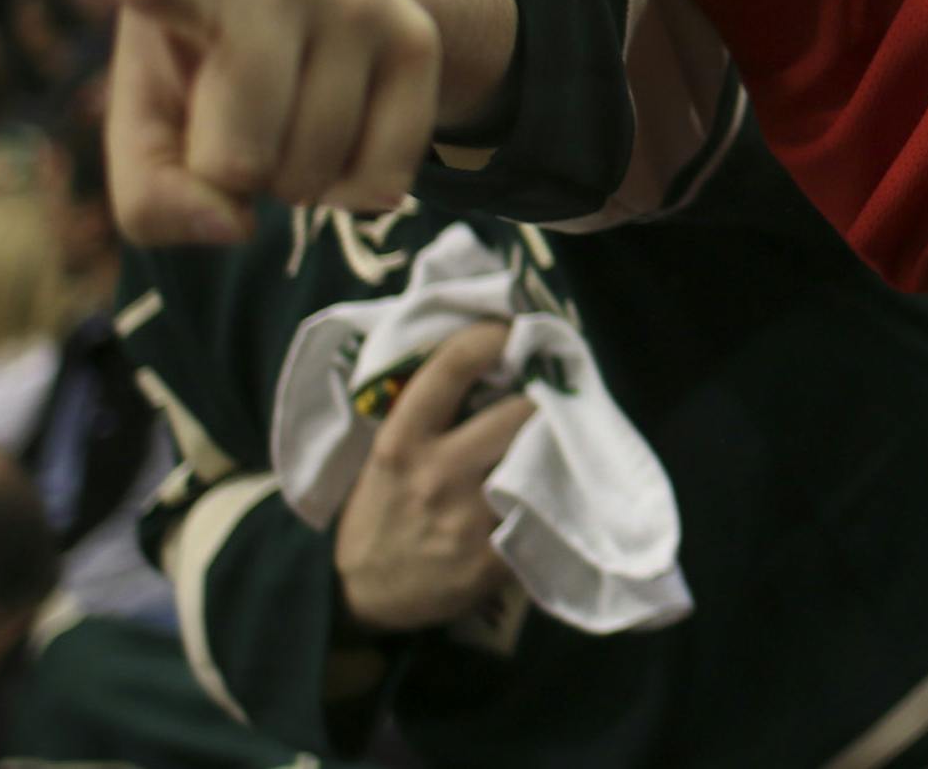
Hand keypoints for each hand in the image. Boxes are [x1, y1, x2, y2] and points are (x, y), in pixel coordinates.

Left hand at [106, 0, 442, 245]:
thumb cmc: (206, 55)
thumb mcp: (145, 110)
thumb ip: (151, 192)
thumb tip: (236, 226)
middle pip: (239, 160)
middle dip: (232, 175)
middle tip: (236, 119)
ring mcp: (361, 0)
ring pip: (312, 173)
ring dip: (293, 182)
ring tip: (286, 118)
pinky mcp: (418, 40)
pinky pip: (381, 180)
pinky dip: (352, 192)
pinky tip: (339, 137)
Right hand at [335, 322, 537, 633]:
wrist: (359, 595)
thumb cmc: (381, 506)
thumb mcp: (388, 449)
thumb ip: (430, 408)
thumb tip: (493, 353)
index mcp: (401, 439)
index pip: (454, 365)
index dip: (494, 337)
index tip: (517, 331)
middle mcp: (435, 474)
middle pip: (520, 412)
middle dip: (545, 397)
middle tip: (557, 391)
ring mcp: (464, 520)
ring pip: (538, 460)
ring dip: (558, 444)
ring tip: (568, 434)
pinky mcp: (488, 563)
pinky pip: (541, 513)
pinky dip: (555, 497)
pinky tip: (559, 487)